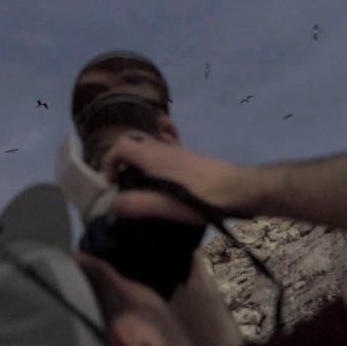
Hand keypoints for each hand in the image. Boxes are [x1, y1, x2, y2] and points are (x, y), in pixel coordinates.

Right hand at [101, 132, 239, 223]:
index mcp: (152, 156)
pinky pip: (169, 141)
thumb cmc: (200, 198)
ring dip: (138, 156)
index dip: (108, 162)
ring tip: (137, 177)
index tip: (112, 183)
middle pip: (133, 143)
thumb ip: (137, 204)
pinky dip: (160, 139)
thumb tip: (112, 203)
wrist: (237, 189)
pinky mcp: (189, 155)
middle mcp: (162, 147)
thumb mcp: (166, 206)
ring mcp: (177, 149)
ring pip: (149, 143)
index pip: (120, 147)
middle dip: (121, 159)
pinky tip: (163, 146)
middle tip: (122, 183)